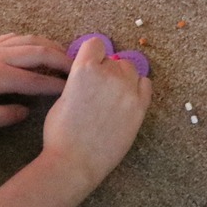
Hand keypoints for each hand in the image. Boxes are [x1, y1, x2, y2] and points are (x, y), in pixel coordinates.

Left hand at [0, 33, 71, 138]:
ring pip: (29, 39)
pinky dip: (32, 41)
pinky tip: (39, 48)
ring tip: (65, 58)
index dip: (56, 85)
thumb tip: (27, 111)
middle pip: (38, 51)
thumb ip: (2, 116)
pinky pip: (15, 37)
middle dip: (61, 59)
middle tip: (79, 69)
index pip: (35, 79)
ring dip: (50, 46)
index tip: (73, 90)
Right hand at [38, 35, 149, 190]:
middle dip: (106, 70)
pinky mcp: (141, 105)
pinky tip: (126, 100)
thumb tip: (91, 71)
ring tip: (111, 97)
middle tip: (98, 90)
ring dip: (122, 77)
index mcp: (85, 70)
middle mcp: (110, 75)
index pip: (95, 44)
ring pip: (130, 69)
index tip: (89, 65)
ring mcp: (128, 90)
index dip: (91, 55)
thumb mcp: (62, 96)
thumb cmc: (61, 133)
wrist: (75, 162)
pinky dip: (137, 87)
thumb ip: (79, 78)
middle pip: (113, 59)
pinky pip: (145, 84)